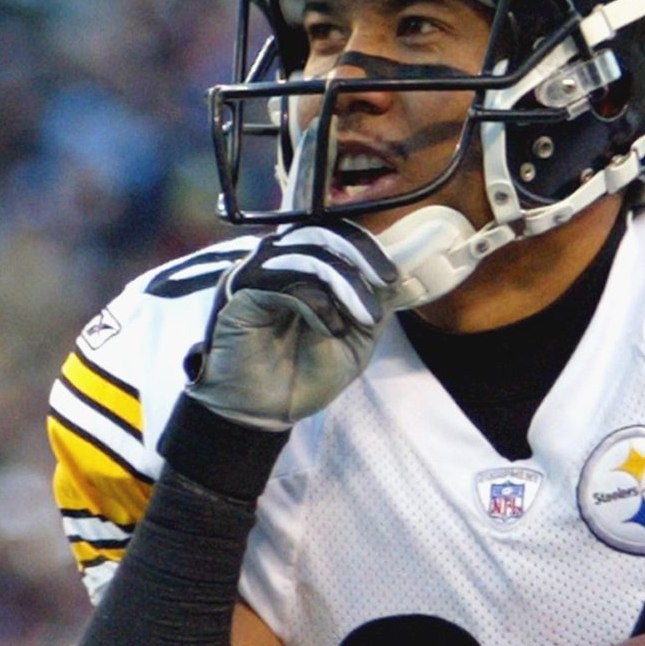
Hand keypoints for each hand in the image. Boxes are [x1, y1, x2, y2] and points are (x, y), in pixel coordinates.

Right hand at [185, 221, 395, 428]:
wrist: (268, 414)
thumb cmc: (305, 377)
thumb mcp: (356, 341)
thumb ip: (375, 307)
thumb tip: (403, 276)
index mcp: (304, 268)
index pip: (335, 235)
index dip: (367, 247)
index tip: (393, 275)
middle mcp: (280, 263)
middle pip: (321, 231)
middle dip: (361, 254)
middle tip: (386, 281)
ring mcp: (259, 273)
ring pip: (306, 251)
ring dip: (344, 281)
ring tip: (364, 318)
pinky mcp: (241, 291)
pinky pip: (282, 278)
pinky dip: (316, 301)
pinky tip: (331, 329)